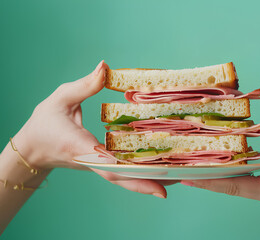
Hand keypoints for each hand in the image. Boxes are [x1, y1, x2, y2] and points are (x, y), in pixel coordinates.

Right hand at [12, 61, 171, 197]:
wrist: (32, 149)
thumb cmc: (44, 123)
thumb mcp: (61, 98)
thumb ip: (84, 85)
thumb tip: (105, 66)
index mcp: (79, 145)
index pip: (107, 160)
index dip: (129, 170)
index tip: (151, 178)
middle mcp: (90, 160)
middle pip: (121, 177)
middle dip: (146, 183)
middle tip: (175, 184)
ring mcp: (95, 166)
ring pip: (123, 178)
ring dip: (148, 181)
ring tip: (176, 179)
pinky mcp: (99, 165)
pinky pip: (121, 172)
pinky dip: (139, 174)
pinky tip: (159, 171)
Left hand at [181, 151, 259, 205]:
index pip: (235, 185)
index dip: (211, 181)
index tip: (188, 177)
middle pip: (231, 187)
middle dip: (208, 181)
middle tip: (184, 173)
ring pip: (238, 185)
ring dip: (218, 178)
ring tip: (198, 170)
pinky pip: (248, 182)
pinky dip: (233, 175)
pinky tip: (226, 167)